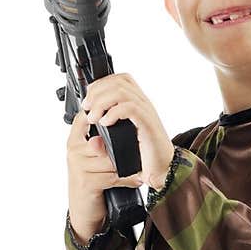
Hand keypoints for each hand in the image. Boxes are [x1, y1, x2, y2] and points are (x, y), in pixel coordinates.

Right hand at [66, 97, 146, 242]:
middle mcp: (73, 151)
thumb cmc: (91, 183)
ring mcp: (78, 166)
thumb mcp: (93, 160)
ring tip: (134, 172)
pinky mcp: (86, 181)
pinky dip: (127, 180)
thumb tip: (120, 125)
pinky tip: (134, 181)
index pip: (84, 117)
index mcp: (75, 142)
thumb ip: (100, 143)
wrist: (83, 212)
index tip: (118, 117)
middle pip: (105, 140)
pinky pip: (113, 175)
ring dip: (125, 168)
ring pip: (111, 159)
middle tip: (131, 159)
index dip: (101, 113)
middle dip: (120, 152)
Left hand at [81, 74, 174, 189]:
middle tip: (87, 108)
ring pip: (121, 92)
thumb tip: (91, 130)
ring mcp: (146, 112)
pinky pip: (130, 108)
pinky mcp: (148, 124)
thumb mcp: (121, 141)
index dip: (101, 84)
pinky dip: (113, 113)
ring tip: (94, 117)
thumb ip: (107, 133)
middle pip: (118, 82)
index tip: (88, 100)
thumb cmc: (144, 157)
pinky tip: (105, 123)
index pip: (120, 79)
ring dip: (102, 102)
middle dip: (97, 92)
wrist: (163, 170)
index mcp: (138, 103)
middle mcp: (143, 104)